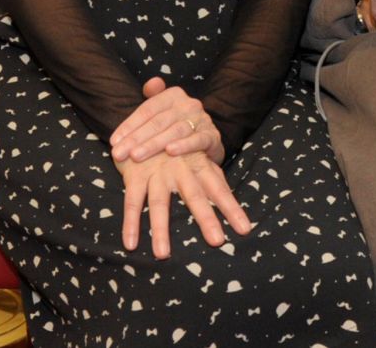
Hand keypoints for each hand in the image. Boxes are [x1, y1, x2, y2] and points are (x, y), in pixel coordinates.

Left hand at [110, 77, 222, 164]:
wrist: (208, 143)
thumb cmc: (177, 128)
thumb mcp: (164, 111)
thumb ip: (152, 99)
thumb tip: (150, 84)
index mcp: (174, 95)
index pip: (147, 110)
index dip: (129, 125)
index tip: (114, 141)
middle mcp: (189, 104)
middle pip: (158, 121)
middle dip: (136, 139)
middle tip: (119, 154)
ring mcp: (202, 119)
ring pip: (174, 131)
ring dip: (154, 144)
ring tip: (137, 156)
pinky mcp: (212, 136)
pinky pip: (198, 139)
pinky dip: (184, 145)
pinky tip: (170, 151)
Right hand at [117, 148, 251, 257]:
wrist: (145, 120)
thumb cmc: (176, 145)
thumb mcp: (197, 156)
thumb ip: (213, 176)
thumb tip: (230, 197)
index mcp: (199, 165)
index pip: (219, 189)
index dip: (232, 207)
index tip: (245, 229)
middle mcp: (181, 169)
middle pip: (195, 196)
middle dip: (206, 218)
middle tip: (217, 241)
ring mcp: (157, 172)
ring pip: (160, 202)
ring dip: (160, 229)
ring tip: (162, 254)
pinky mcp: (135, 174)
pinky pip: (132, 201)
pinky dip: (130, 223)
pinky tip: (130, 244)